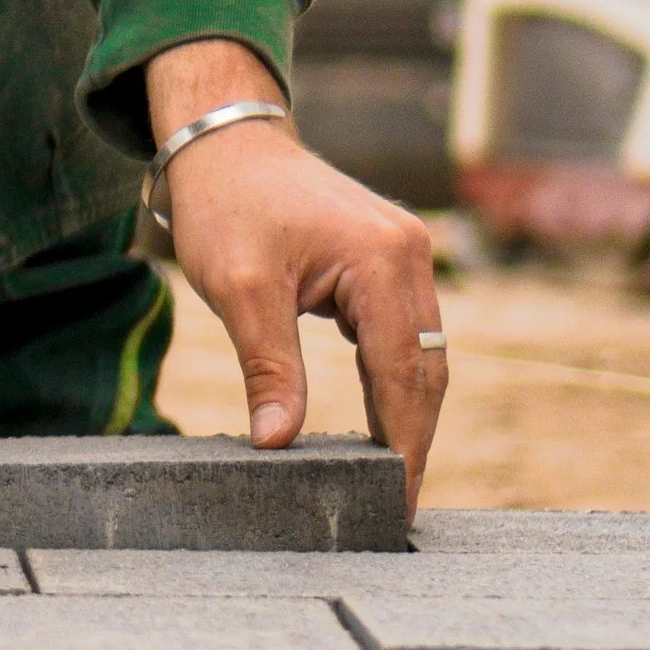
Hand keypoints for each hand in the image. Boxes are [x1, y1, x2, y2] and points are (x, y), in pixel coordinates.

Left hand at [147, 40, 446, 512]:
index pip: (404, 375)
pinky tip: (377, 425)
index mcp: (385, 263)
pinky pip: (399, 335)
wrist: (224, 143)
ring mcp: (405, 257)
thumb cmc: (226, 206)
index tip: (398, 502)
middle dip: (413, 439)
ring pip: (417, 354)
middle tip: (397, 506)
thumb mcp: (239, 290)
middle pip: (425, 369)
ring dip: (406, 413)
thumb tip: (279, 443)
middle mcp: (412, 258)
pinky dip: (391, 380)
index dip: (403, 444)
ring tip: (390, 479)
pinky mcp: (387, 263)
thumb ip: (268, 368)